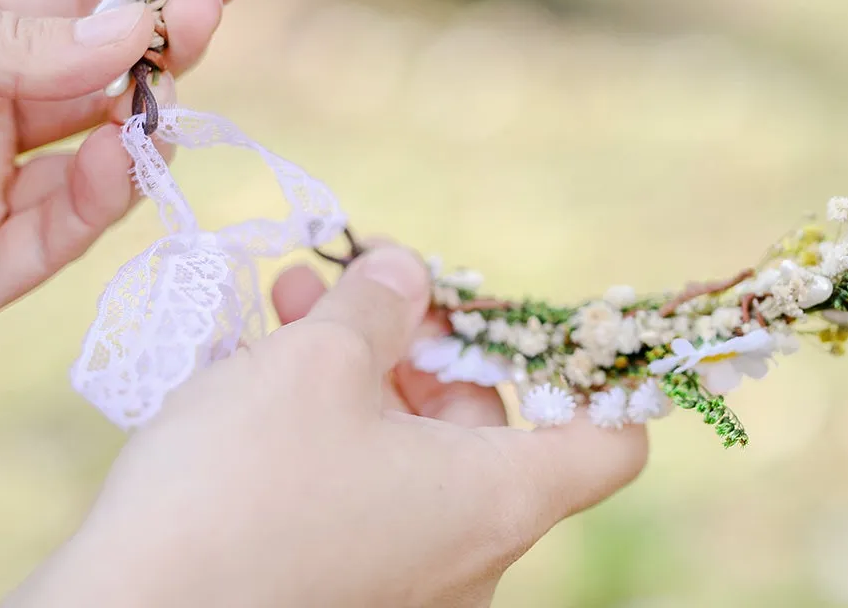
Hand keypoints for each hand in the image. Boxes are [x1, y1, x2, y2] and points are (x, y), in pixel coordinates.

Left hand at [0, 0, 249, 330]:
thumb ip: (20, 40)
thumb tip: (135, 29)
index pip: (83, 5)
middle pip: (112, 78)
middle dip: (168, 45)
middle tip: (208, 12)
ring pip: (110, 158)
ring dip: (149, 122)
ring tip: (159, 93)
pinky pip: (67, 233)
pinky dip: (107, 194)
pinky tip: (121, 154)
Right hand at [11, 247, 647, 607]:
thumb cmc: (237, 492)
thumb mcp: (316, 362)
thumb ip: (380, 304)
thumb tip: (407, 273)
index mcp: (499, 500)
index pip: (611, 443)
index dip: (593, 377)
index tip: (537, 324)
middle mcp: (472, 558)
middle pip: (489, 431)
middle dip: (419, 345)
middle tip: (355, 290)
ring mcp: (407, 591)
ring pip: (411, 459)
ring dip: (359, 375)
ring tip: (289, 309)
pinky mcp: (339, 600)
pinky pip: (361, 503)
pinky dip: (329, 437)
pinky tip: (258, 379)